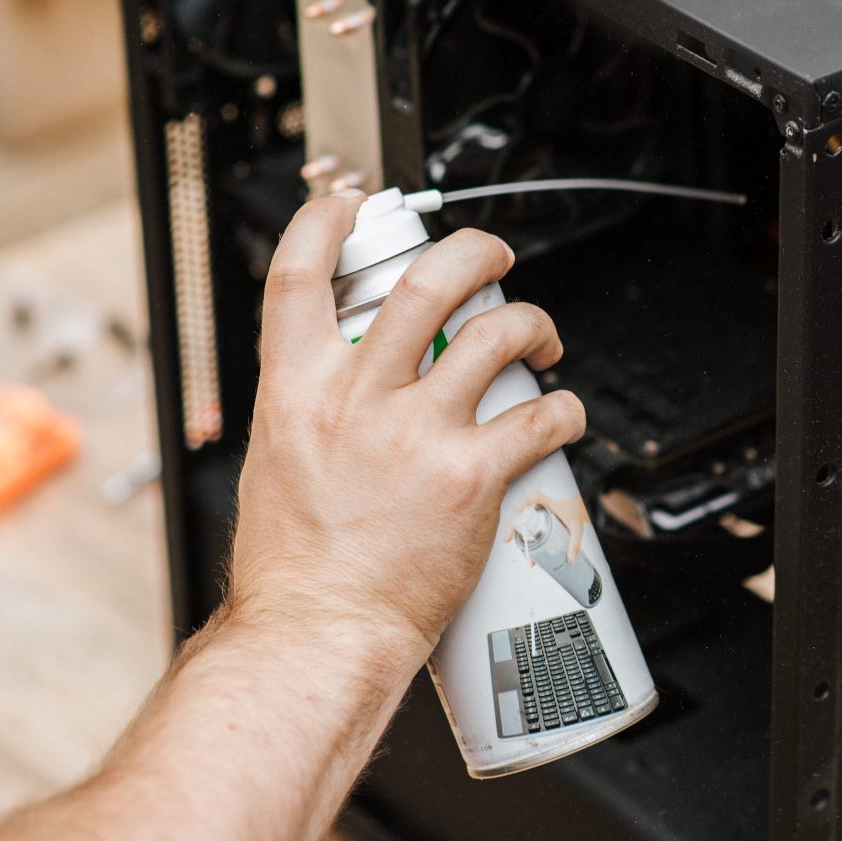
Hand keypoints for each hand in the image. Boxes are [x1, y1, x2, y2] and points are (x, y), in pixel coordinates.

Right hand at [226, 191, 585, 673]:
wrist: (317, 634)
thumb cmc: (295, 570)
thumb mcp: (276, 464)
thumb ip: (312, 411)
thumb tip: (343, 387)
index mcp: (295, 389)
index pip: (298, 275)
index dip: (327, 222)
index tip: (353, 206)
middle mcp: (356, 397)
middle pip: (426, 281)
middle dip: (475, 252)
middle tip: (496, 259)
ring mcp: (416, 432)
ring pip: (497, 335)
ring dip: (534, 326)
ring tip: (542, 343)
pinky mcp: (470, 475)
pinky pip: (539, 417)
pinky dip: (565, 408)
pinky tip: (564, 415)